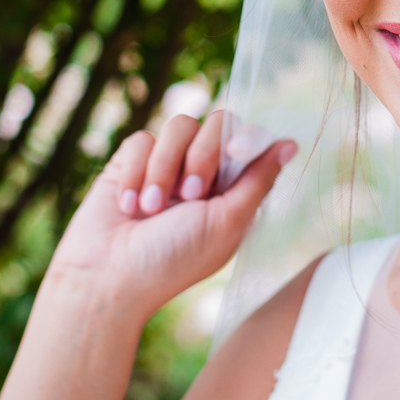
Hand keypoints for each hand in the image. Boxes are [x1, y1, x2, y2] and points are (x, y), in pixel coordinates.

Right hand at [43, 109, 295, 324]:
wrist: (108, 277)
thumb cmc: (172, 260)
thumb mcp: (227, 223)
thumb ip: (259, 180)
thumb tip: (291, 143)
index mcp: (231, 190)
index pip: (248, 139)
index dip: (243, 139)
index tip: (233, 155)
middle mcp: (201, 174)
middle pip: (217, 122)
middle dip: (203, 156)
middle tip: (189, 196)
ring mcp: (165, 166)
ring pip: (179, 125)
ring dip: (165, 169)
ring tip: (151, 209)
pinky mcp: (130, 163)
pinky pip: (141, 139)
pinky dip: (134, 172)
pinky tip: (128, 205)